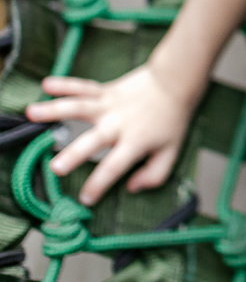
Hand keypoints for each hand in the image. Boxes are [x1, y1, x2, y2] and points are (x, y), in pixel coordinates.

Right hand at [24, 64, 195, 204]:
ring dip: (55, 110)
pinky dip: (65, 84)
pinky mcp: (106, 91)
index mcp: (135, 142)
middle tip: (55, 168)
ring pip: (79, 108)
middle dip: (73, 155)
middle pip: (92, 141)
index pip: (114, 168)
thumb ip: (155, 174)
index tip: (85, 198)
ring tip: (33, 114)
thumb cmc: (172, 118)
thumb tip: (132, 187)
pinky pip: (83, 87)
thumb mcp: (172, 151)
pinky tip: (47, 85)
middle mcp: (118, 124)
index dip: (99, 185)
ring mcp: (110, 105)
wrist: (176, 82)